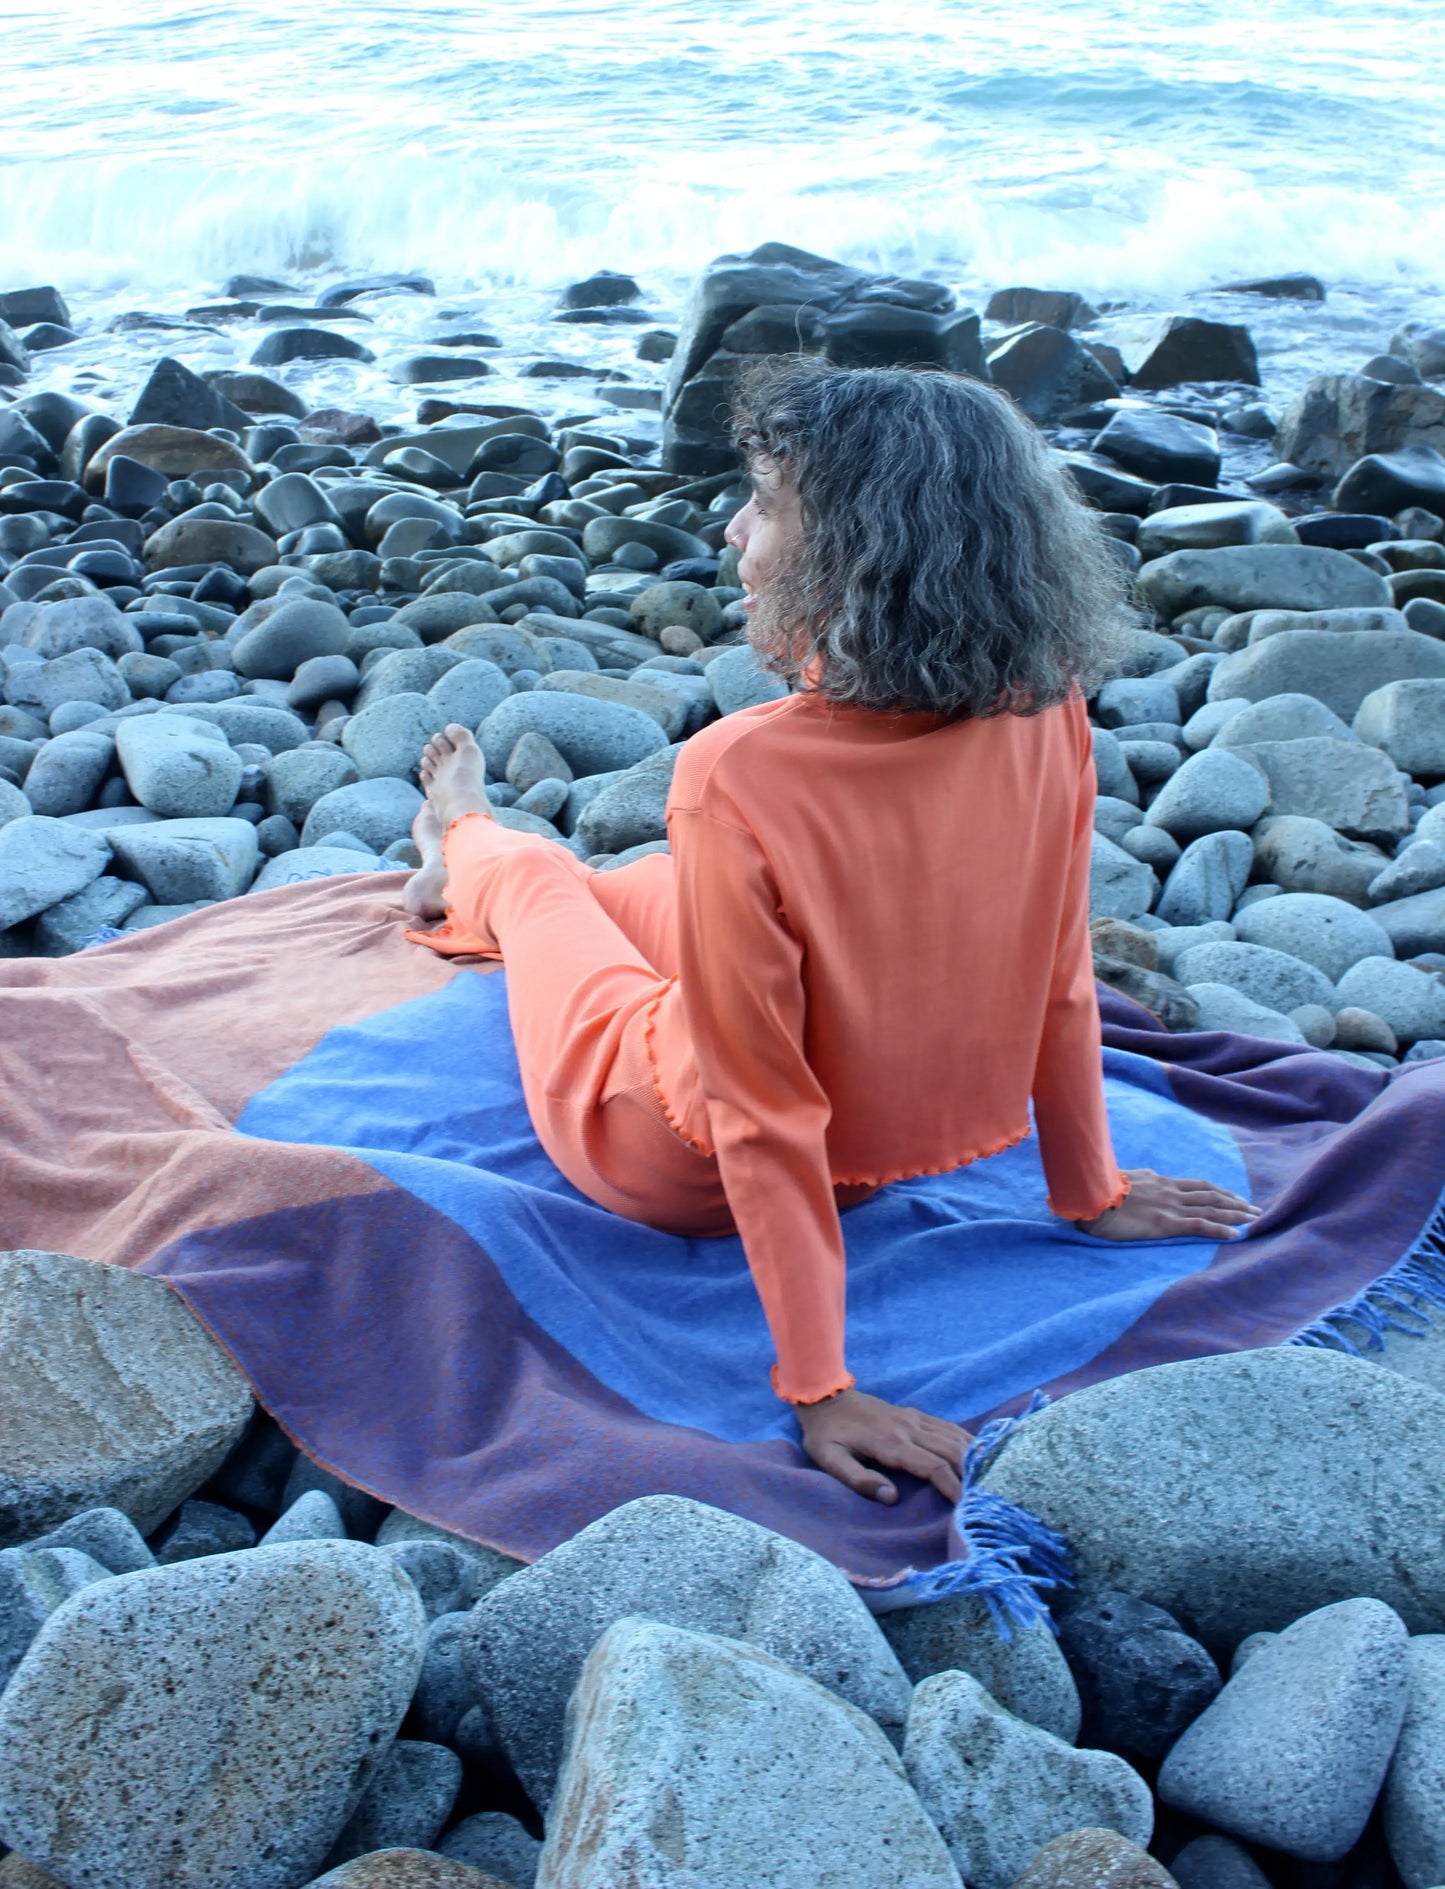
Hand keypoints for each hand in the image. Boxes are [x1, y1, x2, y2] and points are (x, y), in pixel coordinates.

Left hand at [797, 1388, 971, 1505]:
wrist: (825, 1395)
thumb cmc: (826, 1434)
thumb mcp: (830, 1459)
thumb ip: (858, 1480)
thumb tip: (891, 1498)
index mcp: (890, 1443)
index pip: (932, 1467)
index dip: (953, 1486)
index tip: (967, 1506)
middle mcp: (909, 1428)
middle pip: (951, 1451)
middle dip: (971, 1474)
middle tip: (987, 1497)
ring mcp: (914, 1419)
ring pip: (954, 1436)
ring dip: (973, 1457)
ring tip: (990, 1478)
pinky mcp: (914, 1415)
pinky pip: (947, 1427)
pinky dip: (966, 1440)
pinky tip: (978, 1453)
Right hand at [1074, 1167, 1260, 1240]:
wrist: (1090, 1195)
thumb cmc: (1096, 1190)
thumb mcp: (1120, 1180)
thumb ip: (1135, 1182)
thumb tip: (1139, 1180)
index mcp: (1159, 1182)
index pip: (1196, 1186)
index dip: (1218, 1192)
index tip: (1233, 1197)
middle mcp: (1170, 1191)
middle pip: (1211, 1195)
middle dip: (1235, 1201)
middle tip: (1254, 1208)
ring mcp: (1170, 1206)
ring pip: (1212, 1208)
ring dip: (1236, 1213)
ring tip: (1254, 1218)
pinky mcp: (1166, 1223)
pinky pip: (1200, 1226)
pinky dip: (1220, 1229)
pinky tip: (1236, 1234)